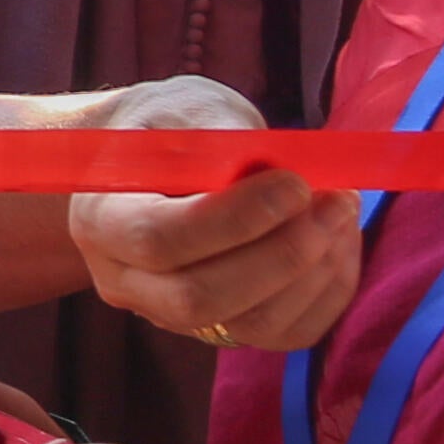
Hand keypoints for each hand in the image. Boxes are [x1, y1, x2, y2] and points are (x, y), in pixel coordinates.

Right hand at [61, 76, 360, 352]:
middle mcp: (127, 282)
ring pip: (251, 324)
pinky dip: (328, 292)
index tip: (295, 183)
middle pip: (200, 298)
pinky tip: (339, 241)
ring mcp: (173, 316)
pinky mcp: (224, 331)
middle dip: (283, 255)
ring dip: (315, 272)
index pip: (160, 239)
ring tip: (342, 210)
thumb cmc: (171, 129)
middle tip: (335, 201)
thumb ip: (222, 136)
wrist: (156, 165)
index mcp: (100, 220)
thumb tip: (273, 166)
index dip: (235, 219)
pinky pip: (286, 333)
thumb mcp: (186, 109)